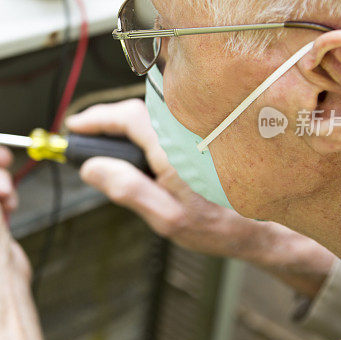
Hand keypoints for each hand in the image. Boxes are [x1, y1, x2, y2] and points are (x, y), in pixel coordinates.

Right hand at [66, 99, 333, 297]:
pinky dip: (149, 129)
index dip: (95, 119)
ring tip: (110, 149)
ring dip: (128, 126)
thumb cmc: (220, 225)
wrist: (265, 227)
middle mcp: (187, 129)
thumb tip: (92, 168)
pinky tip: (142, 152)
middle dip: (109, 122)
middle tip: (87, 141)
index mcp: (174, 146)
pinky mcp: (206, 134)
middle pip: (137, 112)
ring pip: (154, 116)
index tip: (75, 126)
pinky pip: (170, 123)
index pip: (125, 116)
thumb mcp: (166, 218)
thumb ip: (127, 190)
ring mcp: (198, 129)